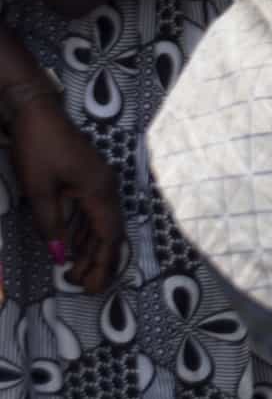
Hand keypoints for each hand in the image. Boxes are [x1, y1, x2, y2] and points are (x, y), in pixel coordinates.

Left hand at [9, 92, 118, 292]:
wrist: (35, 110)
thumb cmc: (38, 148)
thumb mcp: (39, 190)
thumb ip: (51, 225)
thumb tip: (60, 257)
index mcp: (99, 191)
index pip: (108, 236)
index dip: (102, 264)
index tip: (93, 288)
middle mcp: (106, 188)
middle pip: (108, 232)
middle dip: (97, 261)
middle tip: (84, 287)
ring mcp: (98, 182)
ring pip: (100, 223)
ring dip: (90, 248)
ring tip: (77, 272)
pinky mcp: (87, 177)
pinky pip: (92, 211)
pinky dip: (85, 232)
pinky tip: (75, 246)